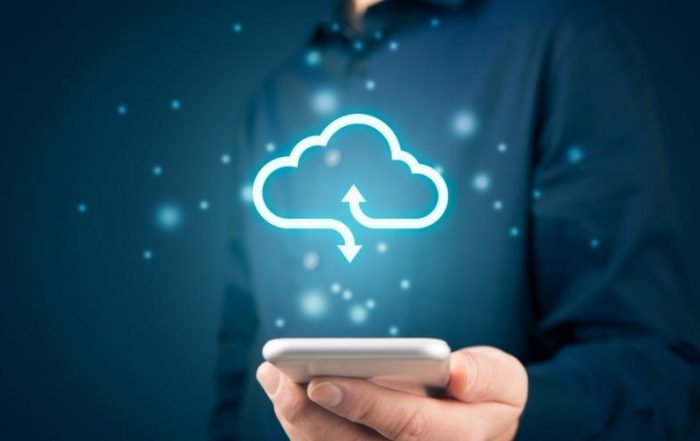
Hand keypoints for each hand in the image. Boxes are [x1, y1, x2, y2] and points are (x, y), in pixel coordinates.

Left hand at [256, 346, 527, 439]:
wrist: (474, 424)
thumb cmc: (483, 397)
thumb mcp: (503, 381)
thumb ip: (486, 375)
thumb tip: (454, 371)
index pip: (408, 428)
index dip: (364, 404)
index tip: (322, 382)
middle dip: (310, 415)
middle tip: (277, 376)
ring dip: (295, 419)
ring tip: (272, 375)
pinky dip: (300, 424)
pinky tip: (282, 390)